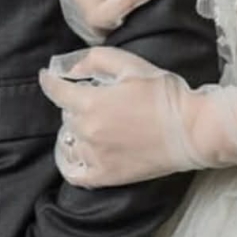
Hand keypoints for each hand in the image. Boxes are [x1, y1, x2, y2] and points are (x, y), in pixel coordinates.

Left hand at [39, 46, 205, 186]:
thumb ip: (95, 60)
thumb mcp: (129, 64)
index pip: (57, 91)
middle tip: (92, 96)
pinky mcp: (106, 176)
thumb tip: (71, 68)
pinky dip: (71, 160)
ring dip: (76, 128)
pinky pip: (75, 172)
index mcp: (91, 102)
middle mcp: (88, 131)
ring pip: (70, 140)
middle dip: (73, 103)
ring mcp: (95, 157)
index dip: (49, 80)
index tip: (46, 75)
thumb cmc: (162, 93)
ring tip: (90, 122)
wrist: (190, 130)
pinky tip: (75, 152)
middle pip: (66, 115)